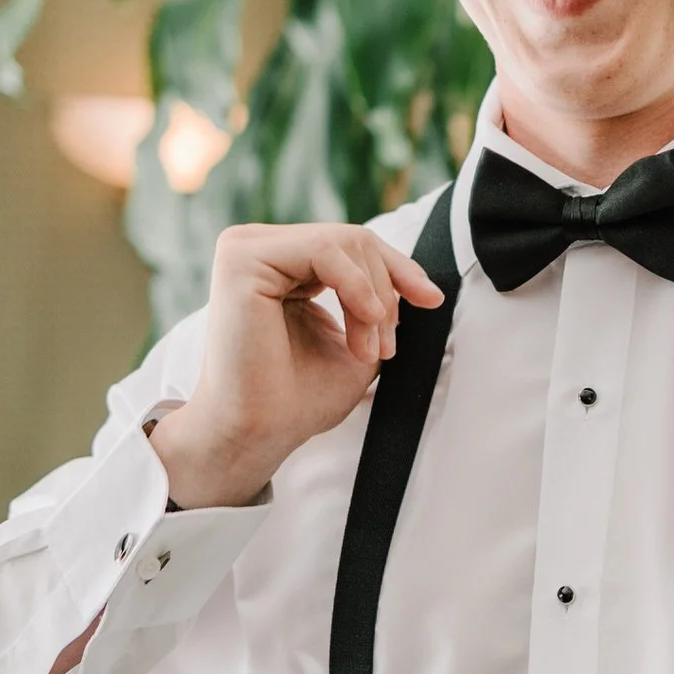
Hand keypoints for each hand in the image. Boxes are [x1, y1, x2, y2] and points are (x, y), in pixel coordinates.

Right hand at [149, 223, 444, 508]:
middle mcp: (260, 249)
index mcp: (283, 265)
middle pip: (352, 240)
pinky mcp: (242, 261)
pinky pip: (323, 250)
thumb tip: (421, 282)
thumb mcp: (358, 340)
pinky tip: (368, 319)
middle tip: (387, 348)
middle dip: (387, 291)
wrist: (258, 433)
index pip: (352, 246)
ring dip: (373, 297)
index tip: (431, 300)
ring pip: (343, 243)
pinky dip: (357, 286)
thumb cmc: (298, 398)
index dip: (399, 269)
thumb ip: (379, 304)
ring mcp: (246, 250)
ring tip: (371, 349)